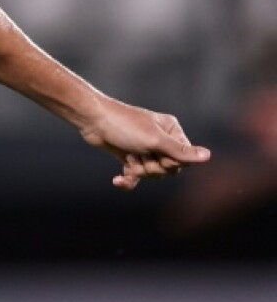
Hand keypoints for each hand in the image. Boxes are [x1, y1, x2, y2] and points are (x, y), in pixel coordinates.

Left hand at [78, 97, 210, 190]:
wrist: (92, 120)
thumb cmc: (124, 126)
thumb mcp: (155, 140)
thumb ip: (181, 152)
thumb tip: (208, 156)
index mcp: (172, 130)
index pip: (184, 159)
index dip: (171, 163)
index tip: (159, 155)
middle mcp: (161, 139)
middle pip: (168, 168)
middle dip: (153, 167)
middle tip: (140, 155)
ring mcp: (144, 148)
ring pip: (152, 174)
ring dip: (139, 170)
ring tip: (129, 157)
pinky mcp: (129, 156)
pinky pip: (135, 177)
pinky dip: (127, 180)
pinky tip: (117, 181)